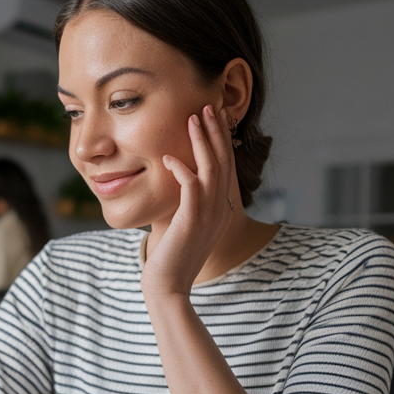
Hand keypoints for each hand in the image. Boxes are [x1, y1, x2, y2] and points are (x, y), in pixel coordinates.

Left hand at [140, 104, 237, 298]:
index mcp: (221, 212)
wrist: (168, 288)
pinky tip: (168, 157)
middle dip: (216, 132)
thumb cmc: (171, 260)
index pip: (225, 169)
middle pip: (223, 162)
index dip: (221, 142)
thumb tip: (181, 186)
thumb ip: (188, 206)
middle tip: (209, 105)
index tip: (215, 118)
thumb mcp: (185, 227)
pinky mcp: (190, 222)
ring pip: (210, 169)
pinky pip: (190, 187)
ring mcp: (208, 216)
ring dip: (202, 141)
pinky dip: (181, 169)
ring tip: (194, 117)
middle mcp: (220, 211)